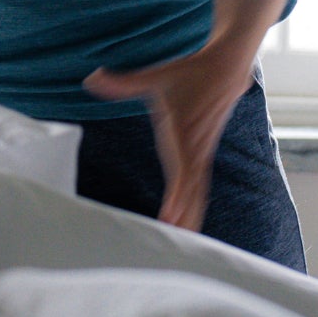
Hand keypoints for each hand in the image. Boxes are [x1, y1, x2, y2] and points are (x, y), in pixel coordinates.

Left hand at [82, 32, 257, 233]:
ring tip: (183, 245)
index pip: (182, 170)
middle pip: (192, 190)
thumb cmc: (188, 73)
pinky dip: (195, 206)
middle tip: (174, 245)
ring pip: (198, 192)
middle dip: (184, 217)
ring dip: (191, 217)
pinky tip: (188, 226)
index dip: (177, 195)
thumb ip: (125, 83)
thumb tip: (93, 78)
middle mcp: (195, 148)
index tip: (170, 218)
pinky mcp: (202, 156)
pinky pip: (200, 187)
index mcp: (184, 133)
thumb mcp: (155, 76)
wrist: (224, 71)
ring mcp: (201, 154)